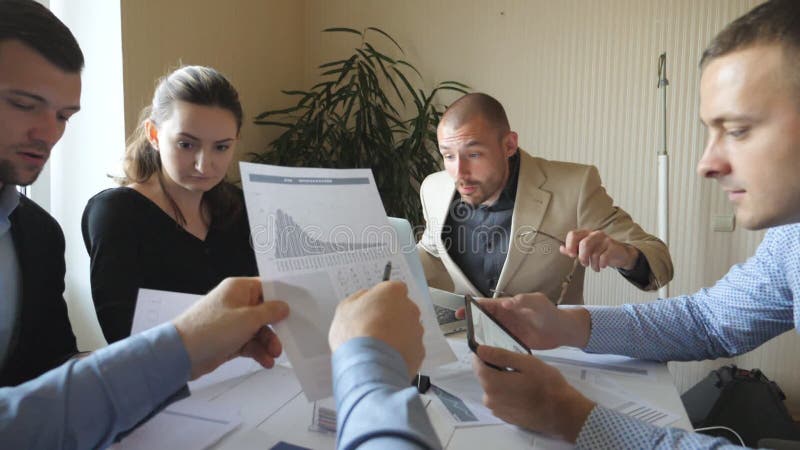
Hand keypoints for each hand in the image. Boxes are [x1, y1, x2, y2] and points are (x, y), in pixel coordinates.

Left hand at [172, 277, 288, 379]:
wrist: (182, 355)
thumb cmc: (211, 329)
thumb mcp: (248, 319)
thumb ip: (270, 312)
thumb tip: (284, 307)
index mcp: (238, 288)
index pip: (266, 288)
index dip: (281, 298)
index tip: (297, 307)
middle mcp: (236, 303)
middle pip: (265, 312)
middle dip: (276, 327)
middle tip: (287, 338)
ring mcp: (232, 322)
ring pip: (259, 330)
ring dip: (268, 343)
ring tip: (274, 355)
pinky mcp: (229, 340)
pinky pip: (250, 343)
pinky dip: (258, 352)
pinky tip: (265, 361)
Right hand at [329, 281, 423, 377]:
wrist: (369, 367)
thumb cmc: (356, 335)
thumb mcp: (345, 308)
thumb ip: (359, 298)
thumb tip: (365, 298)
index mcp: (393, 292)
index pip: (394, 288)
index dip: (383, 298)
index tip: (374, 306)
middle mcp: (410, 308)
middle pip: (402, 309)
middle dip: (391, 316)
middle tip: (373, 328)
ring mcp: (417, 330)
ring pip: (407, 329)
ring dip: (397, 335)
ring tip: (378, 346)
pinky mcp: (419, 351)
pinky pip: (410, 347)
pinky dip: (401, 351)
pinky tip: (385, 357)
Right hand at [456, 293, 590, 348]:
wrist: (562, 331)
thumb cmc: (550, 312)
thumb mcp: (538, 302)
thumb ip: (522, 301)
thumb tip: (505, 303)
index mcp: (507, 305)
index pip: (486, 304)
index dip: (473, 306)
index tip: (460, 311)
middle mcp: (505, 318)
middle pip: (484, 318)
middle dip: (471, 322)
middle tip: (462, 330)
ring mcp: (508, 331)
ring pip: (489, 332)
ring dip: (480, 336)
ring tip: (470, 345)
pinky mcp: (513, 343)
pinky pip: (498, 344)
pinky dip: (491, 347)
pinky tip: (486, 354)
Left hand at [474, 346, 594, 442]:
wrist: (563, 413)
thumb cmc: (547, 384)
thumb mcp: (526, 363)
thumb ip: (500, 356)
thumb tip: (480, 350)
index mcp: (492, 383)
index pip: (476, 364)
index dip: (483, 354)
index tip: (495, 349)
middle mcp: (490, 399)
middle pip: (484, 376)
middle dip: (494, 367)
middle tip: (516, 364)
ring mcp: (497, 410)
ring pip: (492, 388)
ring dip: (500, 380)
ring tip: (521, 378)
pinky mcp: (505, 417)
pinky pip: (499, 399)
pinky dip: (506, 393)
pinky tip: (522, 392)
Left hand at [560, 229, 638, 271]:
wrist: (620, 254)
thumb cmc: (601, 251)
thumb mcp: (585, 250)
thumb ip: (573, 249)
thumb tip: (561, 248)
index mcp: (585, 234)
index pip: (573, 234)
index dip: (570, 245)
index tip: (571, 255)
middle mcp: (595, 234)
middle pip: (584, 244)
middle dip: (582, 257)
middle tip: (584, 263)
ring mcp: (605, 240)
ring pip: (594, 253)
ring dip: (593, 264)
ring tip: (595, 267)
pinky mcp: (613, 247)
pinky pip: (604, 257)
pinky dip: (601, 265)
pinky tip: (602, 266)